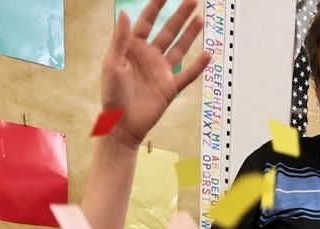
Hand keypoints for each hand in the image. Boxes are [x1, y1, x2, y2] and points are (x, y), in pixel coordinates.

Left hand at [102, 0, 210, 148]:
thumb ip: (121, 39)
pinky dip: (197, 66)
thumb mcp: (112, 64)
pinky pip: (187, 75)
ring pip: (179, 48)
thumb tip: (126, 13)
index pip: (147, 21)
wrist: (121, 126)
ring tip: (199, 18)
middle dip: (180, 15)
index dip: (156, 6)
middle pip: (168, 31)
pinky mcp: (169, 88)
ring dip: (190, 34)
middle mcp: (150, 57)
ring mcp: (161, 72)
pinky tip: (207, 54)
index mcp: (134, 48)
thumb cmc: (112, 96)